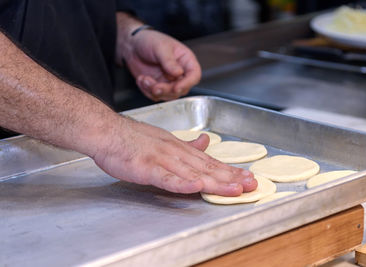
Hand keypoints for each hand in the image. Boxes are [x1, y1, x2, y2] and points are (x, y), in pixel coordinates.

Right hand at [93, 116, 256, 195]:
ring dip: (215, 181)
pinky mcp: (148, 168)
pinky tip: (197, 186)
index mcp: (180, 148)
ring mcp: (163, 160)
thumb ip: (187, 144)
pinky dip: (182, 182)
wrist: (108, 132)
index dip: (230, 170)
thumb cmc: (133, 138)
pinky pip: (167, 177)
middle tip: (252, 184)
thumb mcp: (165, 138)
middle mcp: (176, 153)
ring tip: (234, 189)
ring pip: (193, 172)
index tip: (247, 177)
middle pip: (208, 167)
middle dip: (231, 177)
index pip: (210, 161)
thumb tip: (206, 142)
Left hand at [116, 13, 200, 101]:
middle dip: (166, 90)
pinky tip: (141, 79)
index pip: (194, 75)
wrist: (132, 45)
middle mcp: (179, 73)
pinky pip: (155, 96)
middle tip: (155, 87)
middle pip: (181, 89)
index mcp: (185, 60)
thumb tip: (178, 73)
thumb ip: (169, 61)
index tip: (176, 88)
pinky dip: (146, 90)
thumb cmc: (149, 40)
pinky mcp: (157, 86)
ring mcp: (168, 81)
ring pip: (168, 95)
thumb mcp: (160, 47)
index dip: (187, 83)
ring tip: (144, 79)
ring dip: (154, 91)